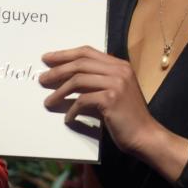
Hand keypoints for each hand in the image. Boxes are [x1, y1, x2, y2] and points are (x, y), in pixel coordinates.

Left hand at [40, 45, 160, 157]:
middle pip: (80, 63)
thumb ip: (100, 80)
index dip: (65, 54)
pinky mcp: (111, 99)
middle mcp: (119, 70)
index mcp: (120, 65)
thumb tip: (69, 76)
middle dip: (57, 70)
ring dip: (59, 91)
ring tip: (48, 101)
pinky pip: (82, 100)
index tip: (48, 59)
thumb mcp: (116, 91)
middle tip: (42, 79)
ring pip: (78, 80)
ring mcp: (116, 83)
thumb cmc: (128, 117)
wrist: (145, 136)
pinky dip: (72, 110)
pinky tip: (68, 118)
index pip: (87, 52)